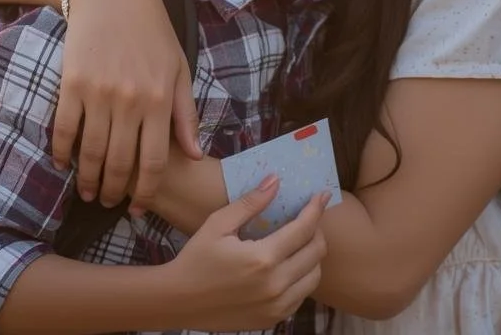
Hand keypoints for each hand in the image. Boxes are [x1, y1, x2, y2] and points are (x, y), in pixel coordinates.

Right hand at [54, 0, 200, 213]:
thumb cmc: (152, 32)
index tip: (138, 207)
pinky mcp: (71, 84)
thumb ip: (185, 115)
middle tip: (109, 203)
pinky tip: (63, 164)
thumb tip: (195, 155)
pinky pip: (64, 129)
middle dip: (115, 192)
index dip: (146, 191)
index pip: (155, 161)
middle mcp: (131, 102)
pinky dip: (62, 152)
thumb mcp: (179, 69)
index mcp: (161, 100)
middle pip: (121, 163)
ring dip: (88, 179)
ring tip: (88, 192)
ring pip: (92, 152)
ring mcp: (99, 94)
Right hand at [166, 177, 328, 331]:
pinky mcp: (272, 319)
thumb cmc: (195, 258)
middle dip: (317, 230)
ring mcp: (276, 307)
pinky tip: (289, 266)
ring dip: (313, 256)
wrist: (178, 301)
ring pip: (314, 277)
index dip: (316, 209)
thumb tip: (275, 181)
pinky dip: (302, 278)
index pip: (304, 229)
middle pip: (316, 253)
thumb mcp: (218, 224)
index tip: (322, 195)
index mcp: (262, 259)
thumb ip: (250, 203)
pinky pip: (301, 296)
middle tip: (309, 218)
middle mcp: (275, 285)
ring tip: (301, 241)